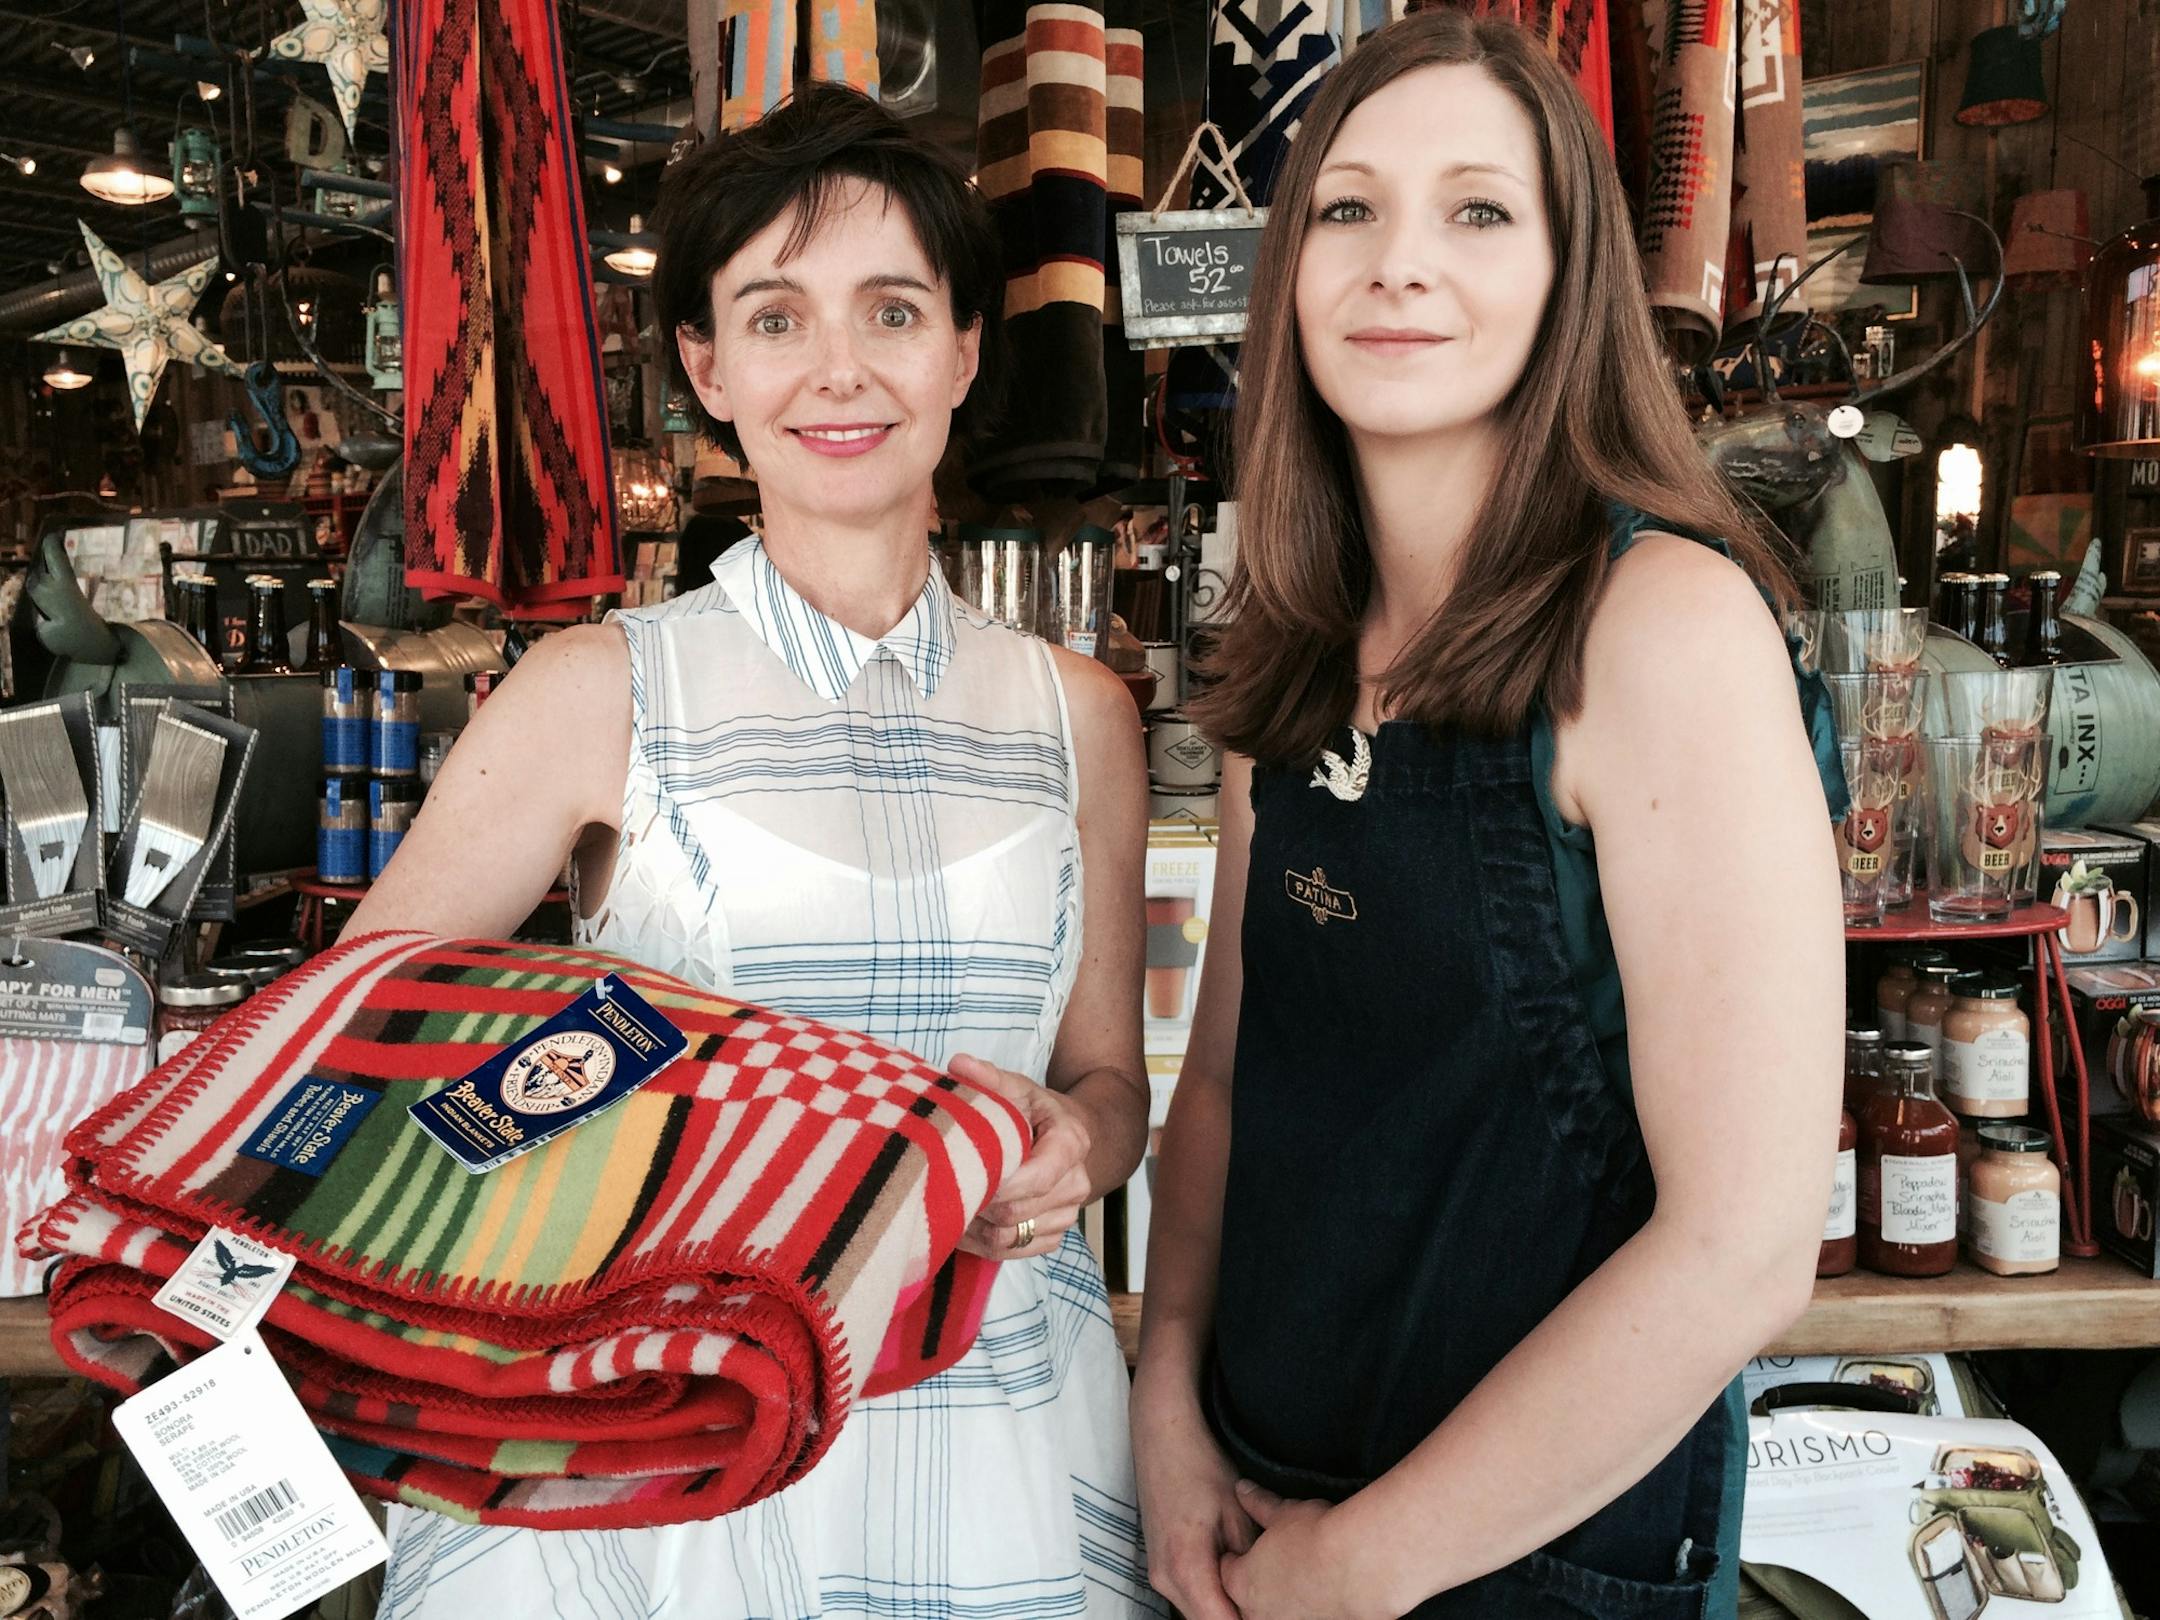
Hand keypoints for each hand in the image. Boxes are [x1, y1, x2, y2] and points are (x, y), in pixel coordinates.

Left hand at [949, 1054, 1093, 1260]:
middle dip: (977, 1204)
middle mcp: (1076, 1183)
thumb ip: (989, 1078)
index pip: (1035, 1177)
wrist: (1068, 1137)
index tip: (961, 1173)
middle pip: (1016, 1211)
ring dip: (974, 1228)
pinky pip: (1013, 1254)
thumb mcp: (1017, 1088)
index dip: (995, 1183)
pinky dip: (983, 1245)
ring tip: (949, 1208)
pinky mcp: (1054, 1236)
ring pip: (1011, 1237)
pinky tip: (962, 1226)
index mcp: (1070, 1143)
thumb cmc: (1037, 1112)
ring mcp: (1067, 1214)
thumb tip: (958, 1064)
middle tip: (945, 1190)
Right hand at [1131, 1372, 1255, 1619]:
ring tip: (1261, 1596)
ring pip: (1197, 1610)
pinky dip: (1213, 1595)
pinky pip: (1188, 1595)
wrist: (1162, 1436)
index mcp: (1185, 1567)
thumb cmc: (1200, 1466)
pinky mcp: (1159, 1563)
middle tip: (1277, 1607)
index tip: (1278, 1614)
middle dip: (1242, 1617)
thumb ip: (1249, 1560)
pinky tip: (1238, 1581)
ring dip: (1226, 1609)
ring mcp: (1158, 1572)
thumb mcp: (1237, 1511)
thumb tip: (1269, 1592)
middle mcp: (1164, 1578)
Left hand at [1220, 1481, 1388, 1619]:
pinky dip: (1309, 1609)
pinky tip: (1325, 1591)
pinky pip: (1305, 1617)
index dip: (1238, 1556)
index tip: (1250, 1548)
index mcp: (1242, 1582)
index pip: (1227, 1571)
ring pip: (1275, 1614)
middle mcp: (1259, 1612)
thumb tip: (1244, 1489)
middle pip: (1248, 1599)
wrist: (1359, 1566)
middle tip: (1279, 1562)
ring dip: (1284, 1600)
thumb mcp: (1282, 1512)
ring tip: (1305, 1576)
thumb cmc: (1316, 1537)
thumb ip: (1258, 1503)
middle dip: (1258, 1582)